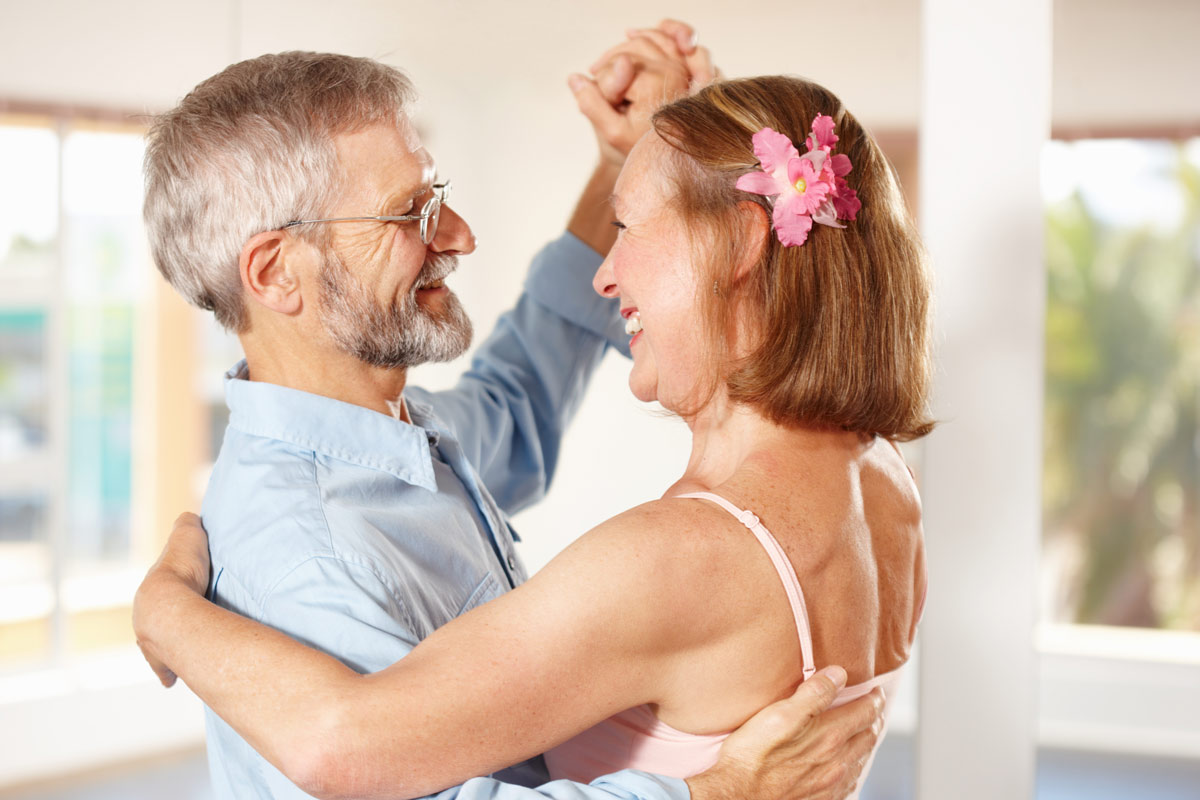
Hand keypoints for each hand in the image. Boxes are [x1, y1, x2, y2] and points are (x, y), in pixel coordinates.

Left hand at [132, 512, 211, 687]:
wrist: (172, 608)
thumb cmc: (181, 572)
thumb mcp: (187, 536)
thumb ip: (188, 526)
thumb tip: (190, 517)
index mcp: (150, 592)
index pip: (156, 593)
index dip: (168, 595)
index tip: (177, 599)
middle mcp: (144, 621)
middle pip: (152, 623)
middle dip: (163, 626)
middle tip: (181, 627)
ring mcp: (152, 644)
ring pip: (156, 647)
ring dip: (166, 650)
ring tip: (180, 653)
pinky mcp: (165, 662)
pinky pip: (165, 669)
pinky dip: (168, 673)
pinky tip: (170, 680)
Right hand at [569, 19, 717, 165]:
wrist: (659, 156)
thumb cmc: (635, 147)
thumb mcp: (610, 132)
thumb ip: (594, 103)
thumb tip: (579, 75)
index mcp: (658, 86)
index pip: (617, 66)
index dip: (603, 85)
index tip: (606, 108)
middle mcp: (676, 71)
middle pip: (630, 50)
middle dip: (610, 68)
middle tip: (605, 95)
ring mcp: (685, 66)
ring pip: (643, 40)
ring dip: (622, 52)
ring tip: (611, 77)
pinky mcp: (688, 64)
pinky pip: (666, 36)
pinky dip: (648, 36)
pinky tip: (630, 47)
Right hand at [686, 667, 884, 799]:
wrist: (738, 796)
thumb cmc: (752, 755)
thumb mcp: (779, 714)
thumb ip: (813, 694)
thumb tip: (838, 674)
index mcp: (829, 736)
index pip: (866, 713)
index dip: (874, 699)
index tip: (874, 690)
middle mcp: (836, 762)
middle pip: (868, 736)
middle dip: (874, 719)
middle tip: (873, 707)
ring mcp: (830, 784)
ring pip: (861, 760)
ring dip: (866, 742)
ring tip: (863, 731)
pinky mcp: (821, 799)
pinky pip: (850, 782)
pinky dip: (854, 767)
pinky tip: (846, 766)